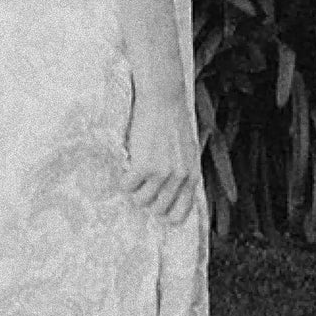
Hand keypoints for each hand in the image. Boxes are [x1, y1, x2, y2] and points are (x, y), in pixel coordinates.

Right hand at [122, 85, 195, 223]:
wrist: (163, 99)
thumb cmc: (173, 121)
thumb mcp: (187, 150)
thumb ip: (182, 171)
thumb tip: (169, 192)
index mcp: (192, 175)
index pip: (181, 213)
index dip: (166, 216)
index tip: (156, 212)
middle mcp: (179, 177)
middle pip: (158, 210)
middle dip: (146, 200)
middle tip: (140, 185)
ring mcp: (162, 173)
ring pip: (141, 200)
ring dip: (133, 190)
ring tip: (133, 174)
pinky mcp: (145, 166)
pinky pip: (127, 186)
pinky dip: (123, 180)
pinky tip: (126, 167)